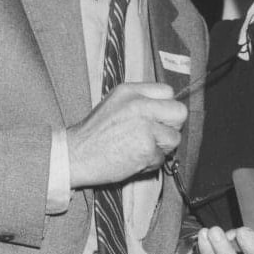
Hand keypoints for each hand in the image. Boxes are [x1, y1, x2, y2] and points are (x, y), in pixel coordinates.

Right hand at [67, 82, 186, 188]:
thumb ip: (141, 101)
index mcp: (131, 91)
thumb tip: (166, 109)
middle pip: (179, 112)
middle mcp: (140, 105)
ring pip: (174, 139)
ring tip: (140, 149)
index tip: (157, 118)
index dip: (166, 107)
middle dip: (171, 127)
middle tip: (155, 136)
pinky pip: (162, 158)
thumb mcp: (115, 103)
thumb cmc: (95, 133)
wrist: (74, 155)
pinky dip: (151, 163)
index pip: (168, 91)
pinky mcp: (146, 148)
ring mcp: (145, 126)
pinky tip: (133, 159)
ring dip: (161, 148)